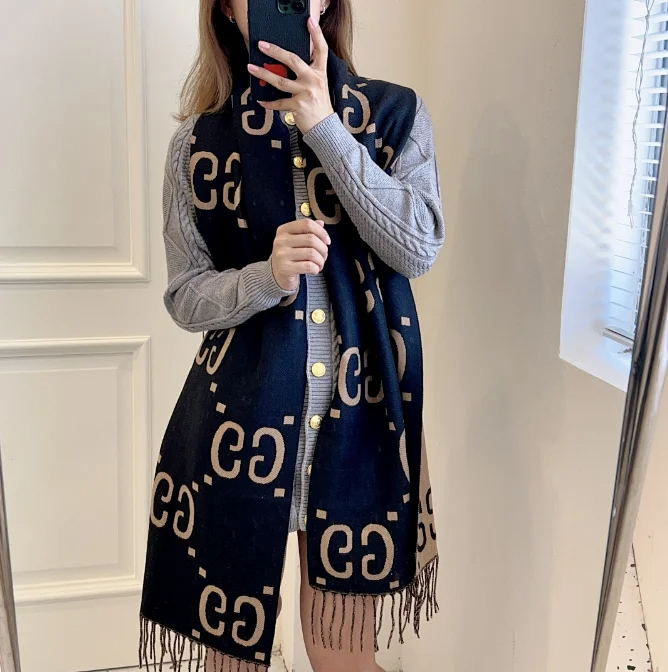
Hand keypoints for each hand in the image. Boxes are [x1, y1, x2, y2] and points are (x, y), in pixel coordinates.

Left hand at [247, 16, 334, 133]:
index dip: (316, 34)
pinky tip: (261, 100)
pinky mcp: (298, 106)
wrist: (325, 128)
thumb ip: (307, 73)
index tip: (309, 22)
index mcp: (320, 73)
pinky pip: (279, 102)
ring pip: (280, 80)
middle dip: (275, 51)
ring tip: (251, 67)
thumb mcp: (318, 86)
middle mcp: (314, 80)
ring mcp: (305, 93)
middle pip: (293, 60)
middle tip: (262, 45)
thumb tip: (285, 64)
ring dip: (263, 73)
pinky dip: (269, 102)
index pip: (321, 50)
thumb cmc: (319, 106)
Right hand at [271, 219, 330, 291]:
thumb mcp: (296, 240)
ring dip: (321, 260)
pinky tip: (315, 270)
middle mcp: (281, 241)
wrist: (277, 275)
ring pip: (312, 253)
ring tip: (320, 264)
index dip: (321, 232)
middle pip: (311, 239)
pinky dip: (316, 269)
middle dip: (323, 249)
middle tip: (324, 255)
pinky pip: (309, 266)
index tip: (327, 241)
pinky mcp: (285, 269)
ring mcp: (282, 255)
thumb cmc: (290, 256)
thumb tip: (321, 223)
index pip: (307, 224)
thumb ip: (308, 230)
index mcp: (284, 230)